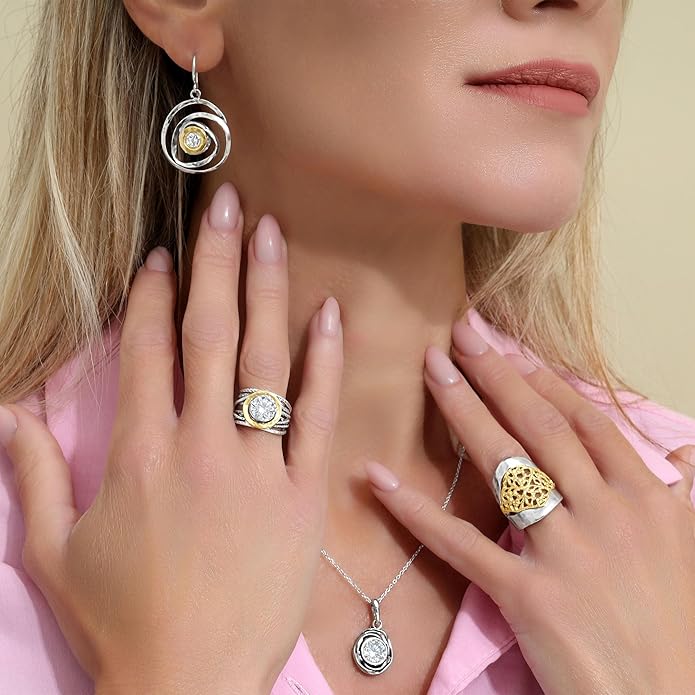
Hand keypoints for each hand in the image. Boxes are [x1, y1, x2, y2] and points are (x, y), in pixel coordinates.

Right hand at [0, 182, 343, 693]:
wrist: (193, 682)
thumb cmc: (122, 619)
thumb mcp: (56, 551)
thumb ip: (36, 476)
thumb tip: (8, 414)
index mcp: (139, 454)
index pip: (147, 352)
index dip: (154, 296)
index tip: (165, 252)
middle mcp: (197, 444)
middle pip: (206, 334)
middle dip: (215, 262)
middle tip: (228, 202)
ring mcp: (255, 465)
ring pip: (261, 360)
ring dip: (265, 290)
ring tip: (272, 232)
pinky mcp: (302, 492)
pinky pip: (316, 415)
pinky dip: (322, 362)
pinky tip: (328, 314)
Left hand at [364, 320, 694, 694]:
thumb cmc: (677, 628)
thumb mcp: (691, 549)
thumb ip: (683, 494)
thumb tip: (686, 453)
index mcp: (646, 499)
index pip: (583, 420)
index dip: (541, 378)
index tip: (507, 346)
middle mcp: (606, 514)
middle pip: (540, 427)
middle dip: (496, 373)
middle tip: (460, 333)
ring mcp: (566, 553)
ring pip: (504, 465)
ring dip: (462, 410)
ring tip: (430, 368)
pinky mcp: (526, 596)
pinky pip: (461, 544)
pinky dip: (416, 511)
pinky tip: (379, 479)